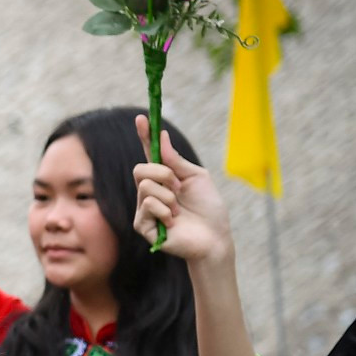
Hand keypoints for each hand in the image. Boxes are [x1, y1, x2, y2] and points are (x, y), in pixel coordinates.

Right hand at [133, 116, 233, 263]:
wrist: (215, 238)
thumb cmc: (209, 209)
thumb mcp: (197, 178)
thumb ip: (177, 161)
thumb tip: (163, 136)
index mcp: (164, 179)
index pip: (149, 154)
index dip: (145, 136)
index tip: (142, 118)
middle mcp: (151, 192)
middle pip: (140, 169)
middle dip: (162, 174)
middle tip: (178, 186)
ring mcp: (145, 208)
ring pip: (145, 187)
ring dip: (168, 196)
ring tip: (178, 211)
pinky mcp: (142, 225)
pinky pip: (147, 205)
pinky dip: (165, 211)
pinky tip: (173, 222)